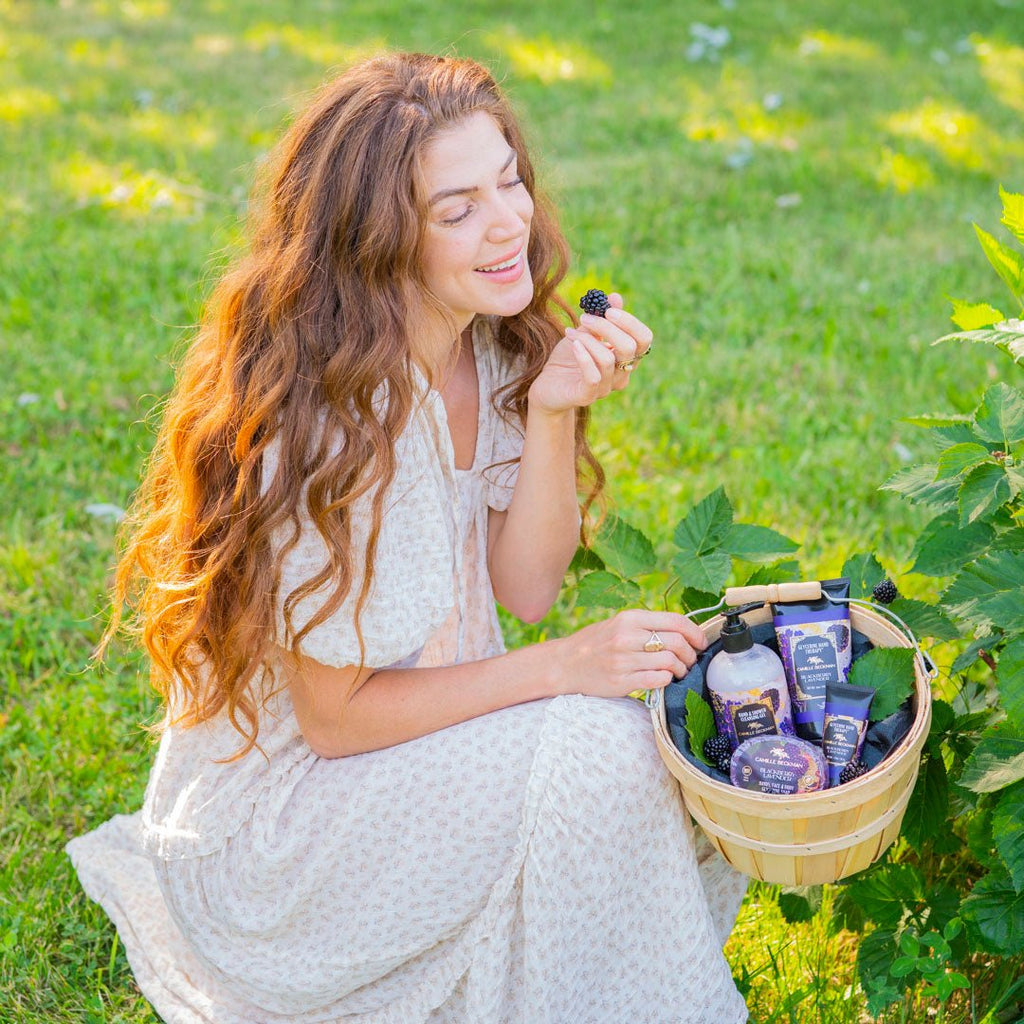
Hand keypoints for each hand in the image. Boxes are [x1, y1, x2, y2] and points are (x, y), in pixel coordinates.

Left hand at [527, 294, 654, 416]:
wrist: (547, 385)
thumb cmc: (568, 358)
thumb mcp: (585, 333)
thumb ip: (602, 318)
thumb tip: (615, 296)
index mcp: (626, 358)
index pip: (644, 339)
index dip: (630, 322)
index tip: (608, 309)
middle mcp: (620, 374)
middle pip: (630, 348)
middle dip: (607, 327)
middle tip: (585, 318)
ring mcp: (606, 387)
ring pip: (608, 359)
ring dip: (588, 339)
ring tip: (571, 332)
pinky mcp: (587, 396)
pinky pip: (593, 376)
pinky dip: (583, 356)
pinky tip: (573, 344)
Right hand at [550, 609, 706, 698]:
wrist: (564, 664)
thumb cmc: (595, 644)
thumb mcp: (619, 624)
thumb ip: (647, 626)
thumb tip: (684, 633)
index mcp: (629, 618)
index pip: (675, 621)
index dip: (695, 633)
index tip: (700, 643)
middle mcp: (627, 637)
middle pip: (677, 643)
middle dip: (690, 655)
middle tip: (689, 661)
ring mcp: (624, 660)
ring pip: (670, 662)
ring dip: (680, 669)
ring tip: (676, 672)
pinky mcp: (621, 681)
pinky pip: (657, 680)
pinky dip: (666, 680)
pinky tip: (662, 679)